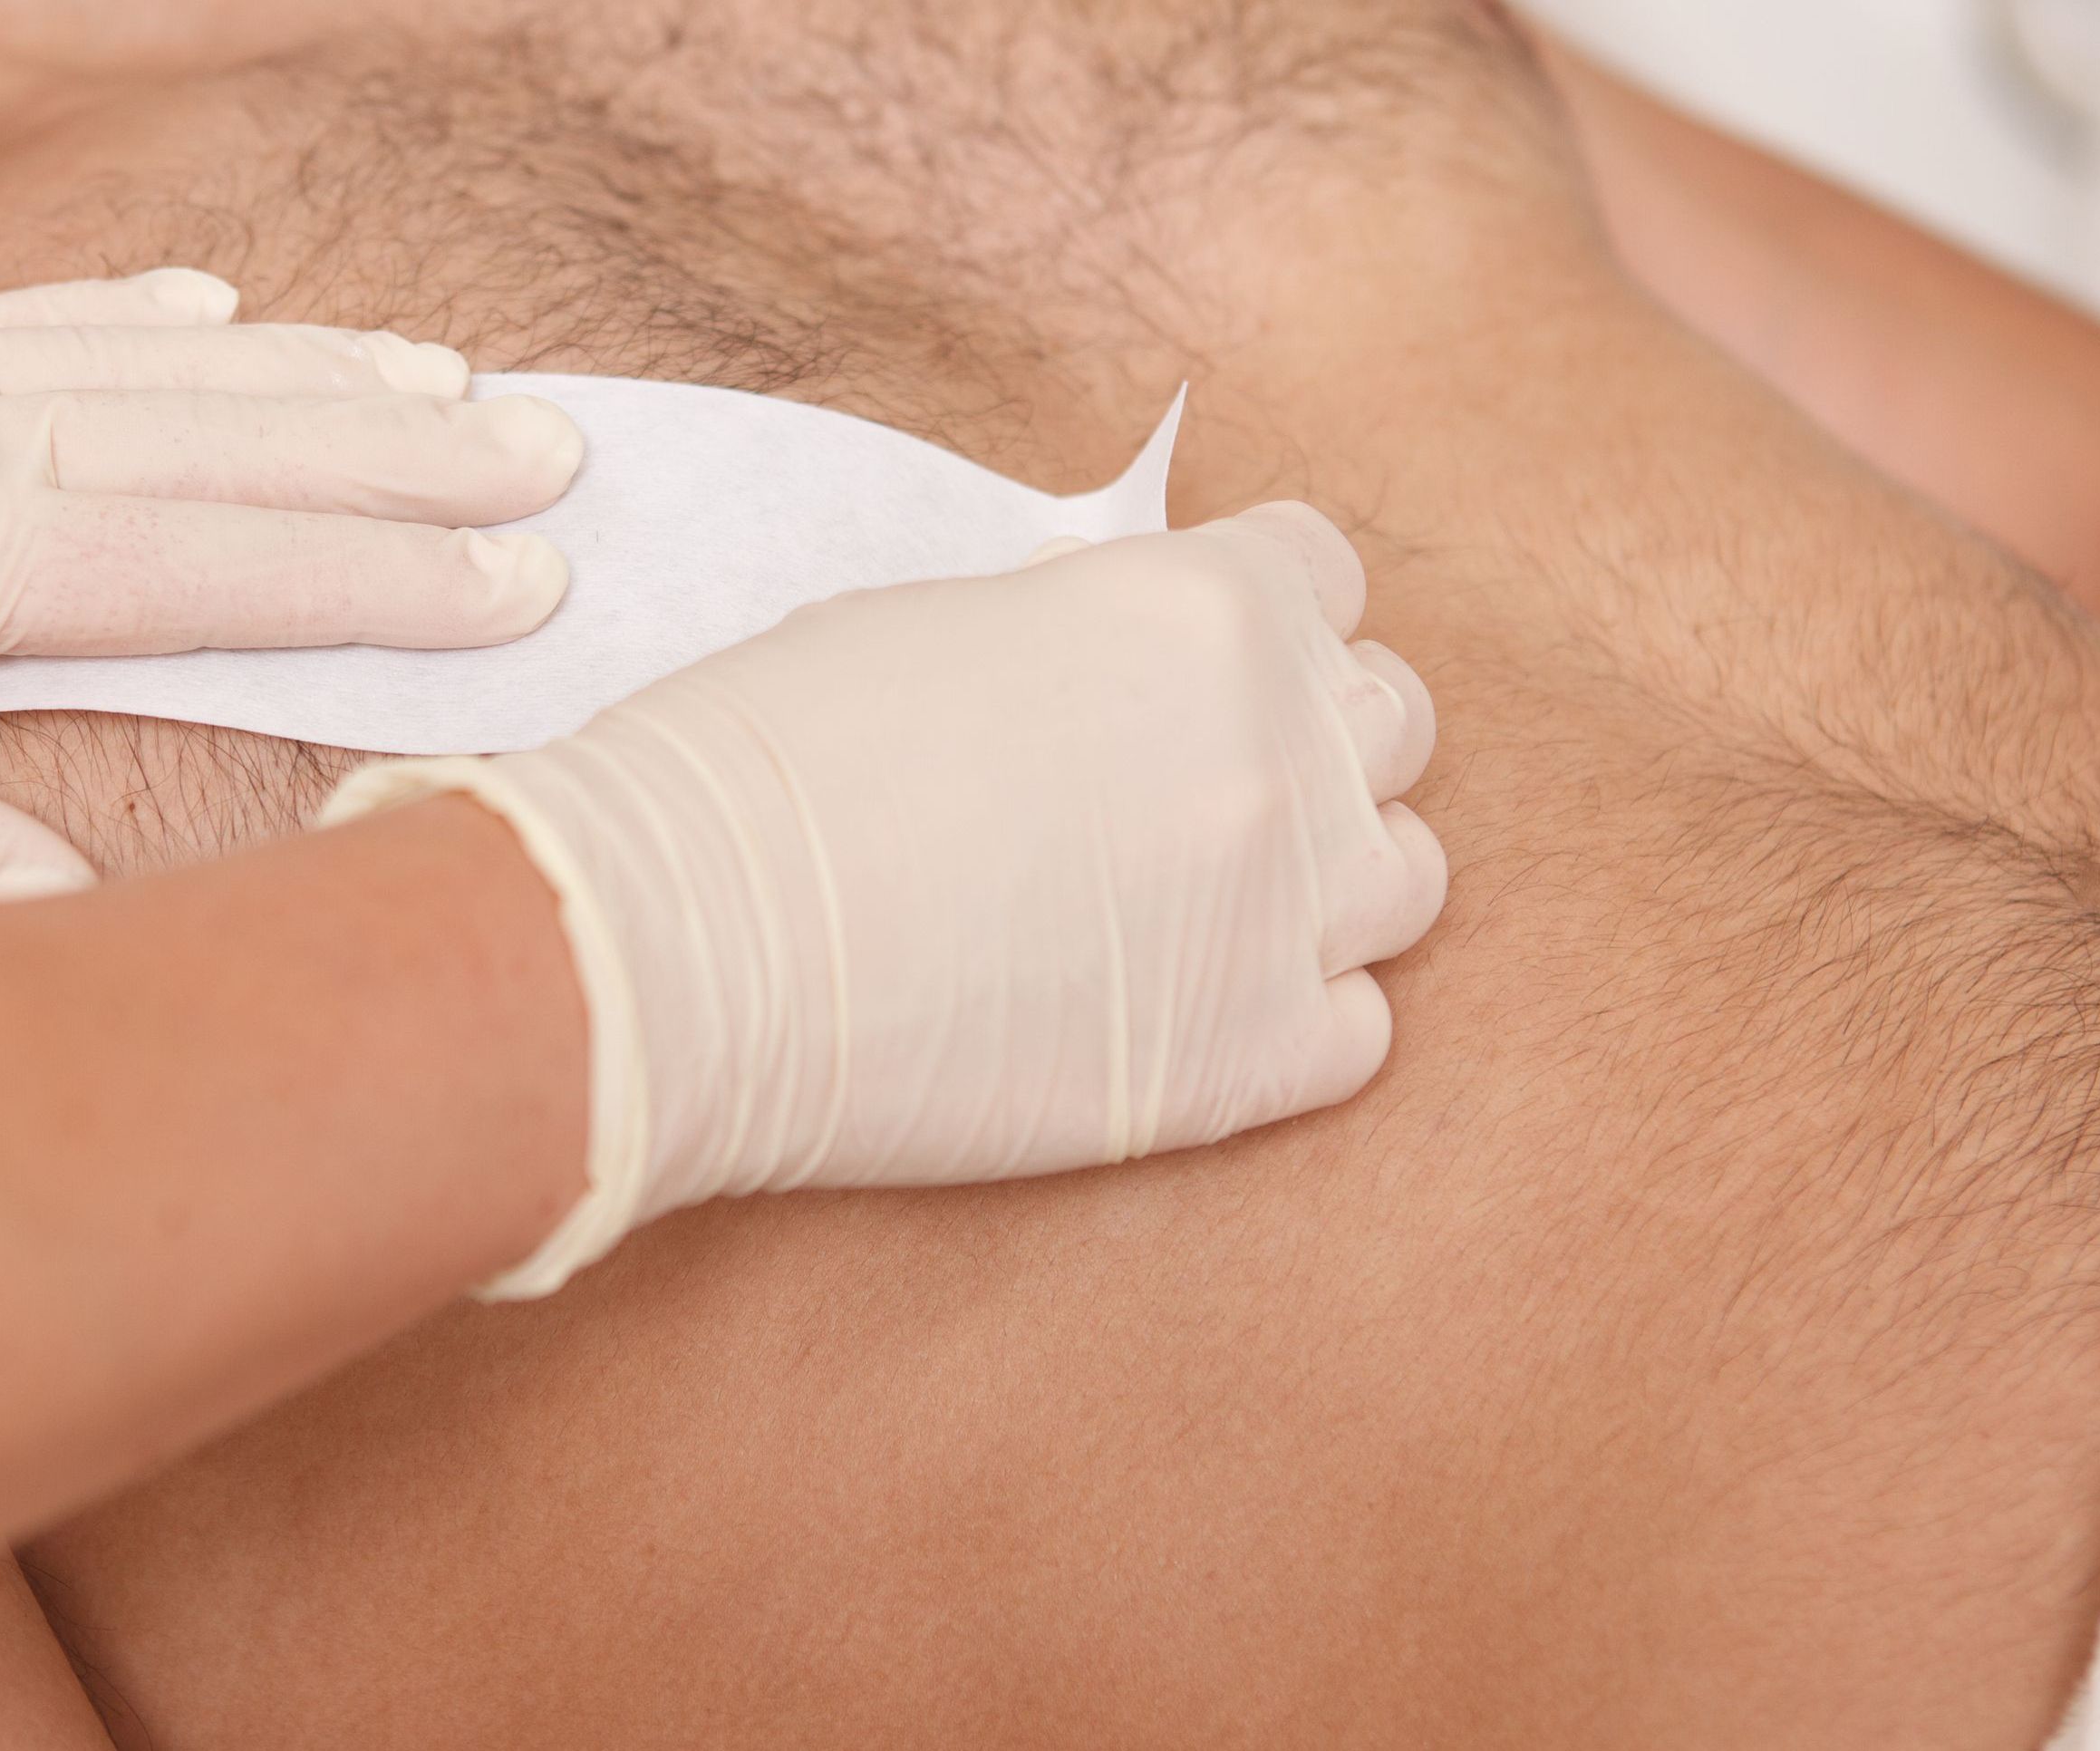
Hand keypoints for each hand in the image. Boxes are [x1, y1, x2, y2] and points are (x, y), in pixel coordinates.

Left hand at [0, 245, 582, 908]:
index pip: (201, 565)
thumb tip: (73, 928)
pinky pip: (29, 323)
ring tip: (448, 377)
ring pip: (151, 368)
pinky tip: (214, 306)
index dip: (372, 578)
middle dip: (399, 453)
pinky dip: (140, 315)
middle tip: (559, 457)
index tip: (523, 588)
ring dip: (311, 375)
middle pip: (220, 440)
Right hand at [326, 501, 1445, 1294]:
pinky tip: (1190, 1009)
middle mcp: (1275, 747)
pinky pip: (1359, 1032)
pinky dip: (1298, 1020)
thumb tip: (1131, 662)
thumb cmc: (769, 757)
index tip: (1205, 661)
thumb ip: (1092, 630)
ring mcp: (1277, 912)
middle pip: (1390, 720)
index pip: (1326, 573)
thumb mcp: (950, 621)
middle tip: (1204, 784)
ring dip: (1330, 880)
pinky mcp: (1244, 1063)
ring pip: (1407, 877)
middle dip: (1313, 738)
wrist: (692, 939)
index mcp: (1201, 606)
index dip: (1264, 614)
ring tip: (1217, 904)